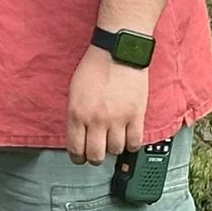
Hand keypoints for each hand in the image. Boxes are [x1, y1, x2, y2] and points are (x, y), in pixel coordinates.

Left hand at [65, 45, 149, 164]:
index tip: (80, 158)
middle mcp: (96, 120)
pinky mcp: (136, 115)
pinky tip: (129, 140)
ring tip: (113, 142)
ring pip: (116, 151)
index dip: (78, 158)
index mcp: (77, 113)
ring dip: (114, 149)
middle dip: (95, 158)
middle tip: (97, 154)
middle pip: (96, 156)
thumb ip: (76, 114)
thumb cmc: (94, 68)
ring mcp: (118, 119)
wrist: (118, 52)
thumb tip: (79, 133)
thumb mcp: (74, 92)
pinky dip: (132, 145)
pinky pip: (135, 142)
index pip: (75, 148)